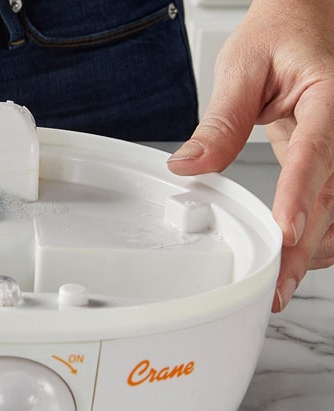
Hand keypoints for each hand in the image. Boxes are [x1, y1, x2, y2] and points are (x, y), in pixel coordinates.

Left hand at [166, 0, 333, 311]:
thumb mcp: (242, 66)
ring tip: (283, 284)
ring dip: (317, 248)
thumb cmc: (282, 30)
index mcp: (329, 97)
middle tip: (277, 286)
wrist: (311, 15)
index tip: (289, 234)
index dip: (302, 197)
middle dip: (306, 246)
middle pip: (333, 195)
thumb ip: (221, 121)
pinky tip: (299, 256)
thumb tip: (188, 166)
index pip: (316, 152)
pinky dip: (321, 232)